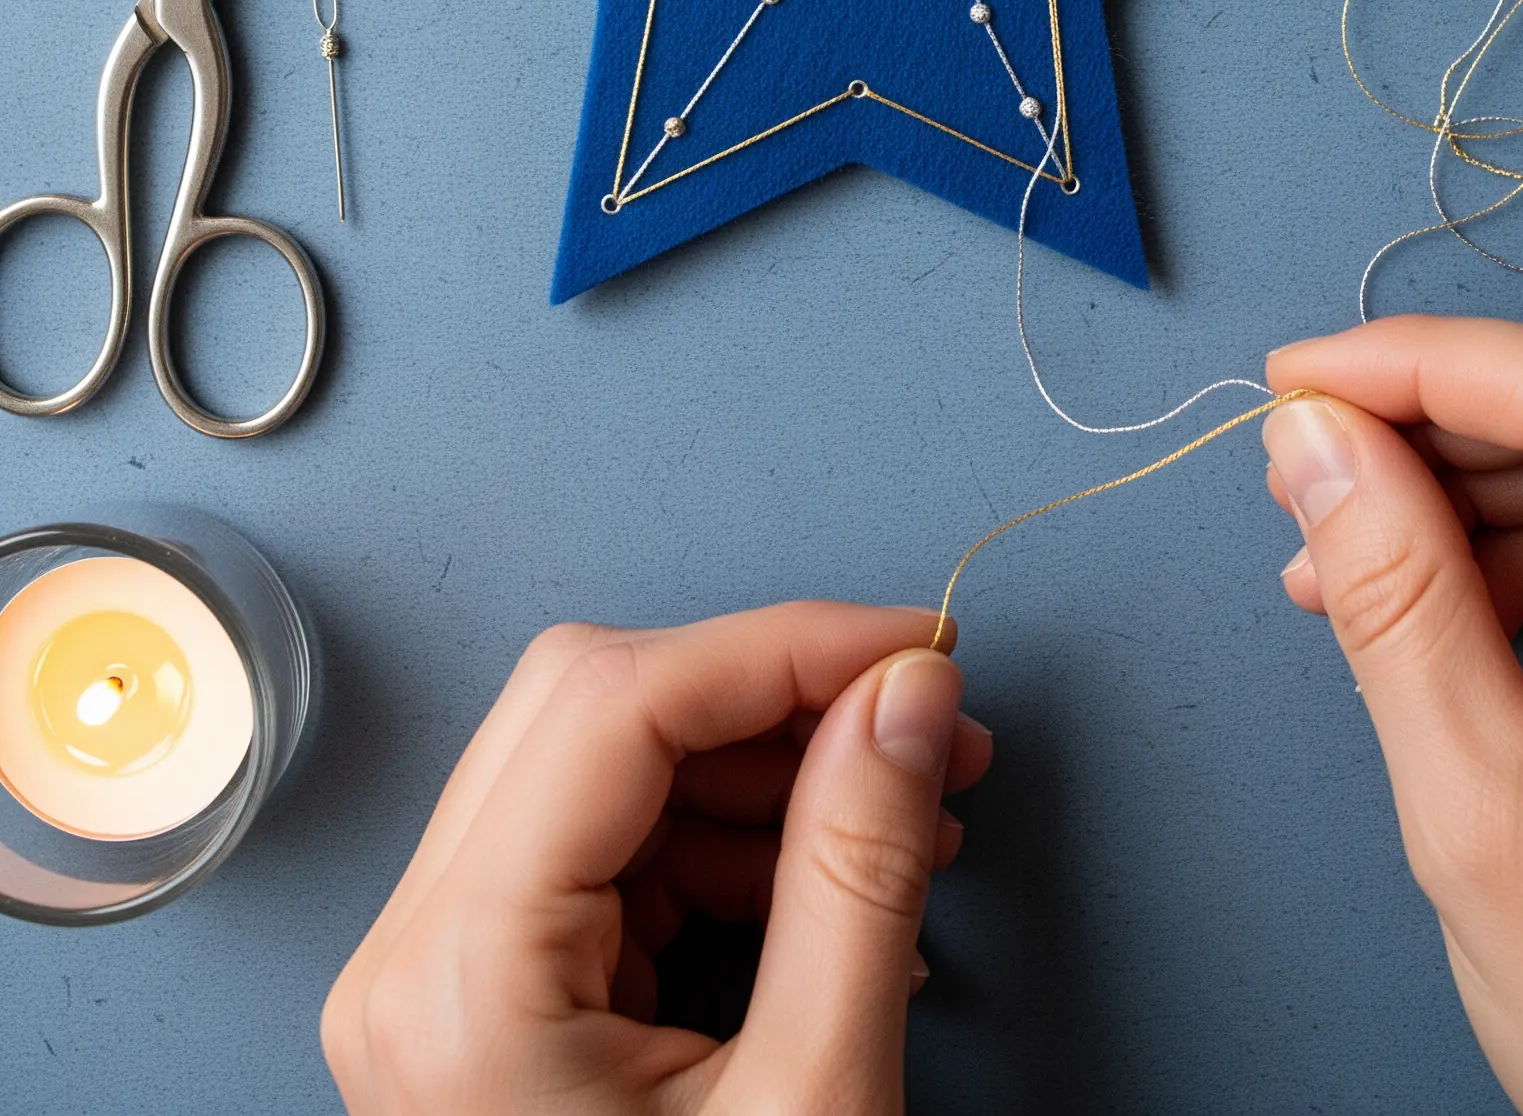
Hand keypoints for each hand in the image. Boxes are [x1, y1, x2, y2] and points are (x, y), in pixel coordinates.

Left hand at [323, 602, 991, 1115]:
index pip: (615, 702)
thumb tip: (908, 697)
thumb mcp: (812, 1104)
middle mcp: (410, 959)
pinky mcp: (476, 1006)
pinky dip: (718, 844)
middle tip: (917, 727)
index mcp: (458, 976)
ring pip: (595, 767)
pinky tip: (825, 887)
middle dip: (769, 698)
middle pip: (588, 709)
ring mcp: (430, 983)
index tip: (917, 652)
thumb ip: (859, 872)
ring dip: (756, 769)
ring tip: (902, 817)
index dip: (782, 647)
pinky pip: (597, 853)